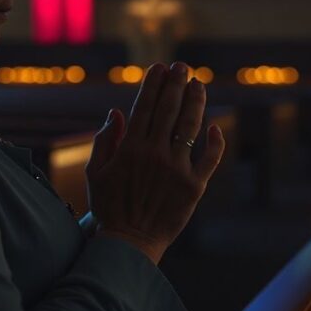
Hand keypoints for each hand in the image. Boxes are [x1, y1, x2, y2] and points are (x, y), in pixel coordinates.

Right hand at [85, 62, 226, 263]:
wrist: (129, 243)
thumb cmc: (109, 207)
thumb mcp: (95, 173)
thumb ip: (104, 140)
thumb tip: (116, 112)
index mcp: (131, 148)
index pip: (144, 106)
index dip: (153, 84)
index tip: (160, 68)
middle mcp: (155, 153)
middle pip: (169, 109)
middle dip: (176, 83)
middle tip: (182, 66)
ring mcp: (177, 169)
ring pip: (190, 126)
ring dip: (196, 102)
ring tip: (198, 84)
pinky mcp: (194, 186)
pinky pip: (210, 158)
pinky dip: (214, 141)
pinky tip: (214, 126)